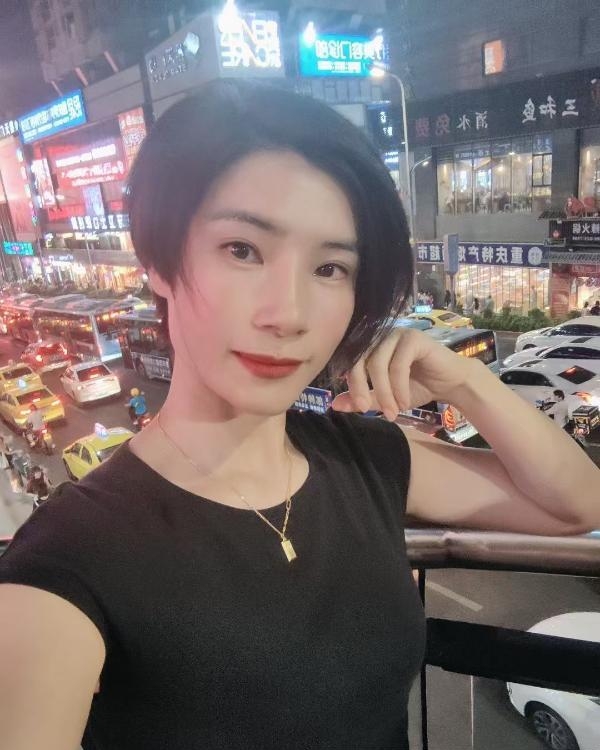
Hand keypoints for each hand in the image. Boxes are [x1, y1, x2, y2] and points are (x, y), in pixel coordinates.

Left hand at [332, 328, 476, 420]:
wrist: (452, 384)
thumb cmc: (419, 387)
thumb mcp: (386, 398)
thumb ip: (363, 398)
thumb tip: (335, 405)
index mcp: (371, 347)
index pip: (351, 363)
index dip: (352, 386)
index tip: (360, 409)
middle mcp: (381, 337)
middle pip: (360, 361)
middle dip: (363, 389)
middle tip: (368, 410)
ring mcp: (397, 335)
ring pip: (378, 364)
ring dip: (384, 392)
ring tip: (393, 411)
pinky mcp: (414, 338)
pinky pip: (398, 364)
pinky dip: (399, 386)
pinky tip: (405, 401)